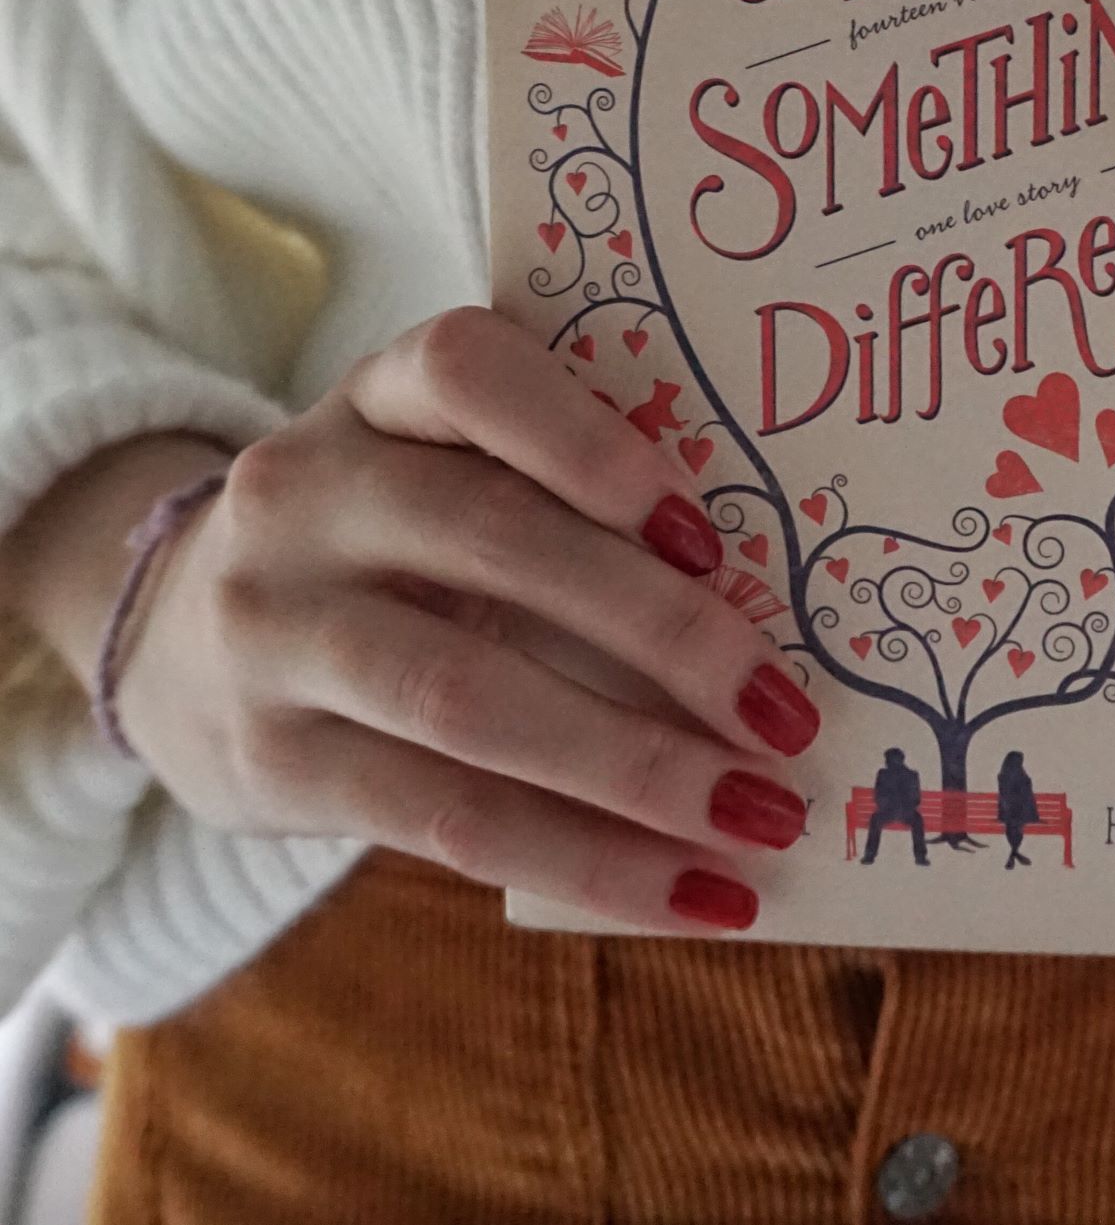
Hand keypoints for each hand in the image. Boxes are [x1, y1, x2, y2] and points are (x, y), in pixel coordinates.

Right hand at [110, 308, 821, 933]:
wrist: (177, 643)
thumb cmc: (391, 542)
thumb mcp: (440, 471)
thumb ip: (558, 491)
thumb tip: (769, 590)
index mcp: (375, 396)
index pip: (467, 372)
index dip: (587, 441)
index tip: (705, 527)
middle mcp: (305, 494)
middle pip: (494, 543)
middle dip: (662, 632)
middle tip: (787, 709)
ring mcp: (274, 627)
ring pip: (469, 699)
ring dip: (636, 768)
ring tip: (759, 813)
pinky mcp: (272, 761)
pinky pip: (445, 819)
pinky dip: (584, 859)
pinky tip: (688, 891)